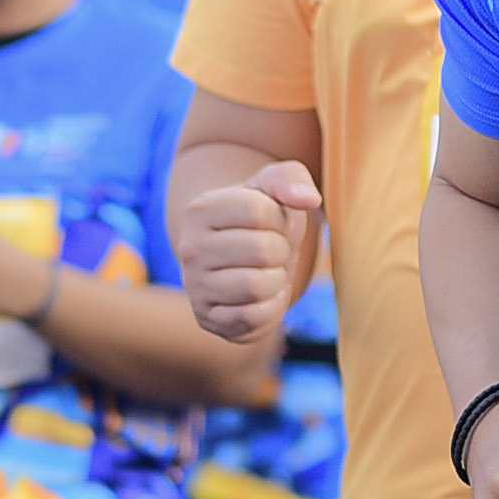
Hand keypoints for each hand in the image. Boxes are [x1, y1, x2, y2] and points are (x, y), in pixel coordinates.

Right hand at [181, 157, 320, 343]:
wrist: (244, 261)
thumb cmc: (263, 219)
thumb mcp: (274, 189)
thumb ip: (291, 179)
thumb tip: (309, 199)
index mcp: (201, 209)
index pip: (259, 211)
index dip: (280, 218)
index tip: (272, 222)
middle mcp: (189, 248)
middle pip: (263, 251)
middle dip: (282, 251)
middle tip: (272, 251)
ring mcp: (195, 286)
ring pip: (257, 287)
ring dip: (277, 280)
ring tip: (266, 271)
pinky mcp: (208, 319)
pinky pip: (254, 317)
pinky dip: (270, 307)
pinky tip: (261, 296)